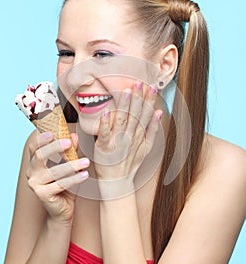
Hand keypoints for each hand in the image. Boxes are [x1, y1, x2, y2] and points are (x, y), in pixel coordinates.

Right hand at [26, 132, 89, 223]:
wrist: (64, 209)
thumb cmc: (65, 185)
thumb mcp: (69, 165)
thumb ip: (70, 151)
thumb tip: (74, 136)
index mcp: (35, 162)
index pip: (34, 147)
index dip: (41, 139)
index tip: (52, 132)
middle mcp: (31, 171)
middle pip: (40, 156)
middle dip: (55, 147)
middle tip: (69, 143)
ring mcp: (34, 183)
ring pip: (53, 171)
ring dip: (71, 165)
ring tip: (86, 162)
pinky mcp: (42, 194)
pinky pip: (59, 184)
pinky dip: (74, 179)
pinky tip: (84, 175)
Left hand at [94, 82, 161, 196]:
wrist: (118, 180)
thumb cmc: (130, 162)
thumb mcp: (147, 147)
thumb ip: (153, 129)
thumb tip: (159, 112)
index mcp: (140, 134)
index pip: (146, 114)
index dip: (149, 100)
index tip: (152, 86)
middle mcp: (130, 136)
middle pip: (136, 115)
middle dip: (138, 98)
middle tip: (140, 83)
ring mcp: (118, 141)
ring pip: (122, 121)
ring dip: (125, 106)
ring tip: (127, 92)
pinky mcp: (104, 147)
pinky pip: (105, 134)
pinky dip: (106, 124)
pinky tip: (106, 112)